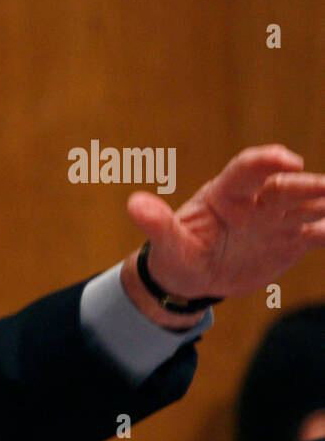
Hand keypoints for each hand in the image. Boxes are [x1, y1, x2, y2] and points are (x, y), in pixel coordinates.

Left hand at [125, 144, 324, 300]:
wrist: (192, 280)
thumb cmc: (176, 255)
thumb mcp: (166, 244)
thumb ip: (157, 223)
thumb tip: (134, 203)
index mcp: (225, 195)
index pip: (247, 170)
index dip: (267, 161)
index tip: (288, 160)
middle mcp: (257, 202)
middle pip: (285, 188)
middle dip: (307, 186)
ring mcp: (277, 220)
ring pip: (309, 206)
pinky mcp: (292, 241)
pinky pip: (319, 233)